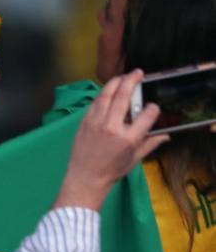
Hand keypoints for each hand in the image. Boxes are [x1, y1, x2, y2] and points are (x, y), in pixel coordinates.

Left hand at [53, 69, 168, 210]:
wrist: (85, 179)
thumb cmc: (111, 171)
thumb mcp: (135, 159)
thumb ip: (150, 143)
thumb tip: (166, 135)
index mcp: (128, 138)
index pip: (147, 114)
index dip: (153, 108)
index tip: (153, 107)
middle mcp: (112, 127)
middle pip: (123, 96)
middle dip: (132, 81)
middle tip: (138, 73)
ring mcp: (95, 123)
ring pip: (105, 95)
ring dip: (115, 83)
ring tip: (123, 76)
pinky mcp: (84, 123)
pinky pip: (94, 103)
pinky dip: (102, 95)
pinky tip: (108, 91)